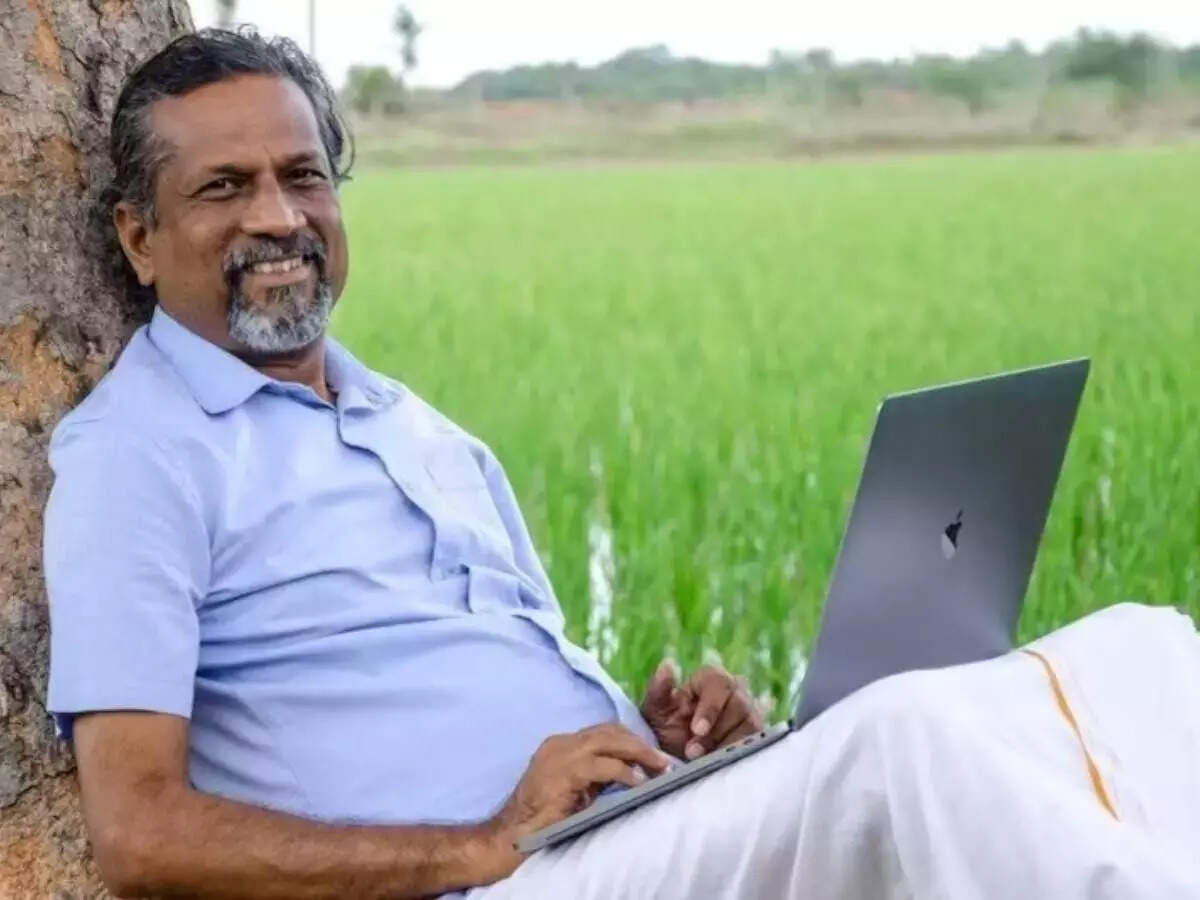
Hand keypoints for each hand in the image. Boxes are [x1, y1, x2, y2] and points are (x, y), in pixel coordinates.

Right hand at [482, 723, 670, 873]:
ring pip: (609, 741)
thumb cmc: (544, 817)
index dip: (630, 739)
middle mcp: (561, 743)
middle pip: (609, 731)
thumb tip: (631, 770)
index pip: (603, 731)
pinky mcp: (565, 772)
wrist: (514, 833)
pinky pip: (603, 766)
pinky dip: (625, 772)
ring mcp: (561, 754)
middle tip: (664, 761)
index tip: (652, 754)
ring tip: (659, 768)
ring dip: (639, 753)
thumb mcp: (576, 788)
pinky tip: (639, 782)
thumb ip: (597, 774)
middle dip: (640, 743)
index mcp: (561, 744)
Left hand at [640, 660, 764, 761]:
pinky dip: (737, 755)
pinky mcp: (757, 736)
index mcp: (710, 679)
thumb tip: (667, 665)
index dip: (710, 707)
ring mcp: (749, 714)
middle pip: (738, 704)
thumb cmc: (666, 728)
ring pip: (749, 725)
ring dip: (725, 745)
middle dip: (715, 732)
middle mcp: (735, 691)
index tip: (696, 729)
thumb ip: (658, 689)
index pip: (718, 682)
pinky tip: (720, 765)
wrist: (678, 759)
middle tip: (693, 752)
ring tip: (702, 761)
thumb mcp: (655, 712)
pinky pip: (756, 744)